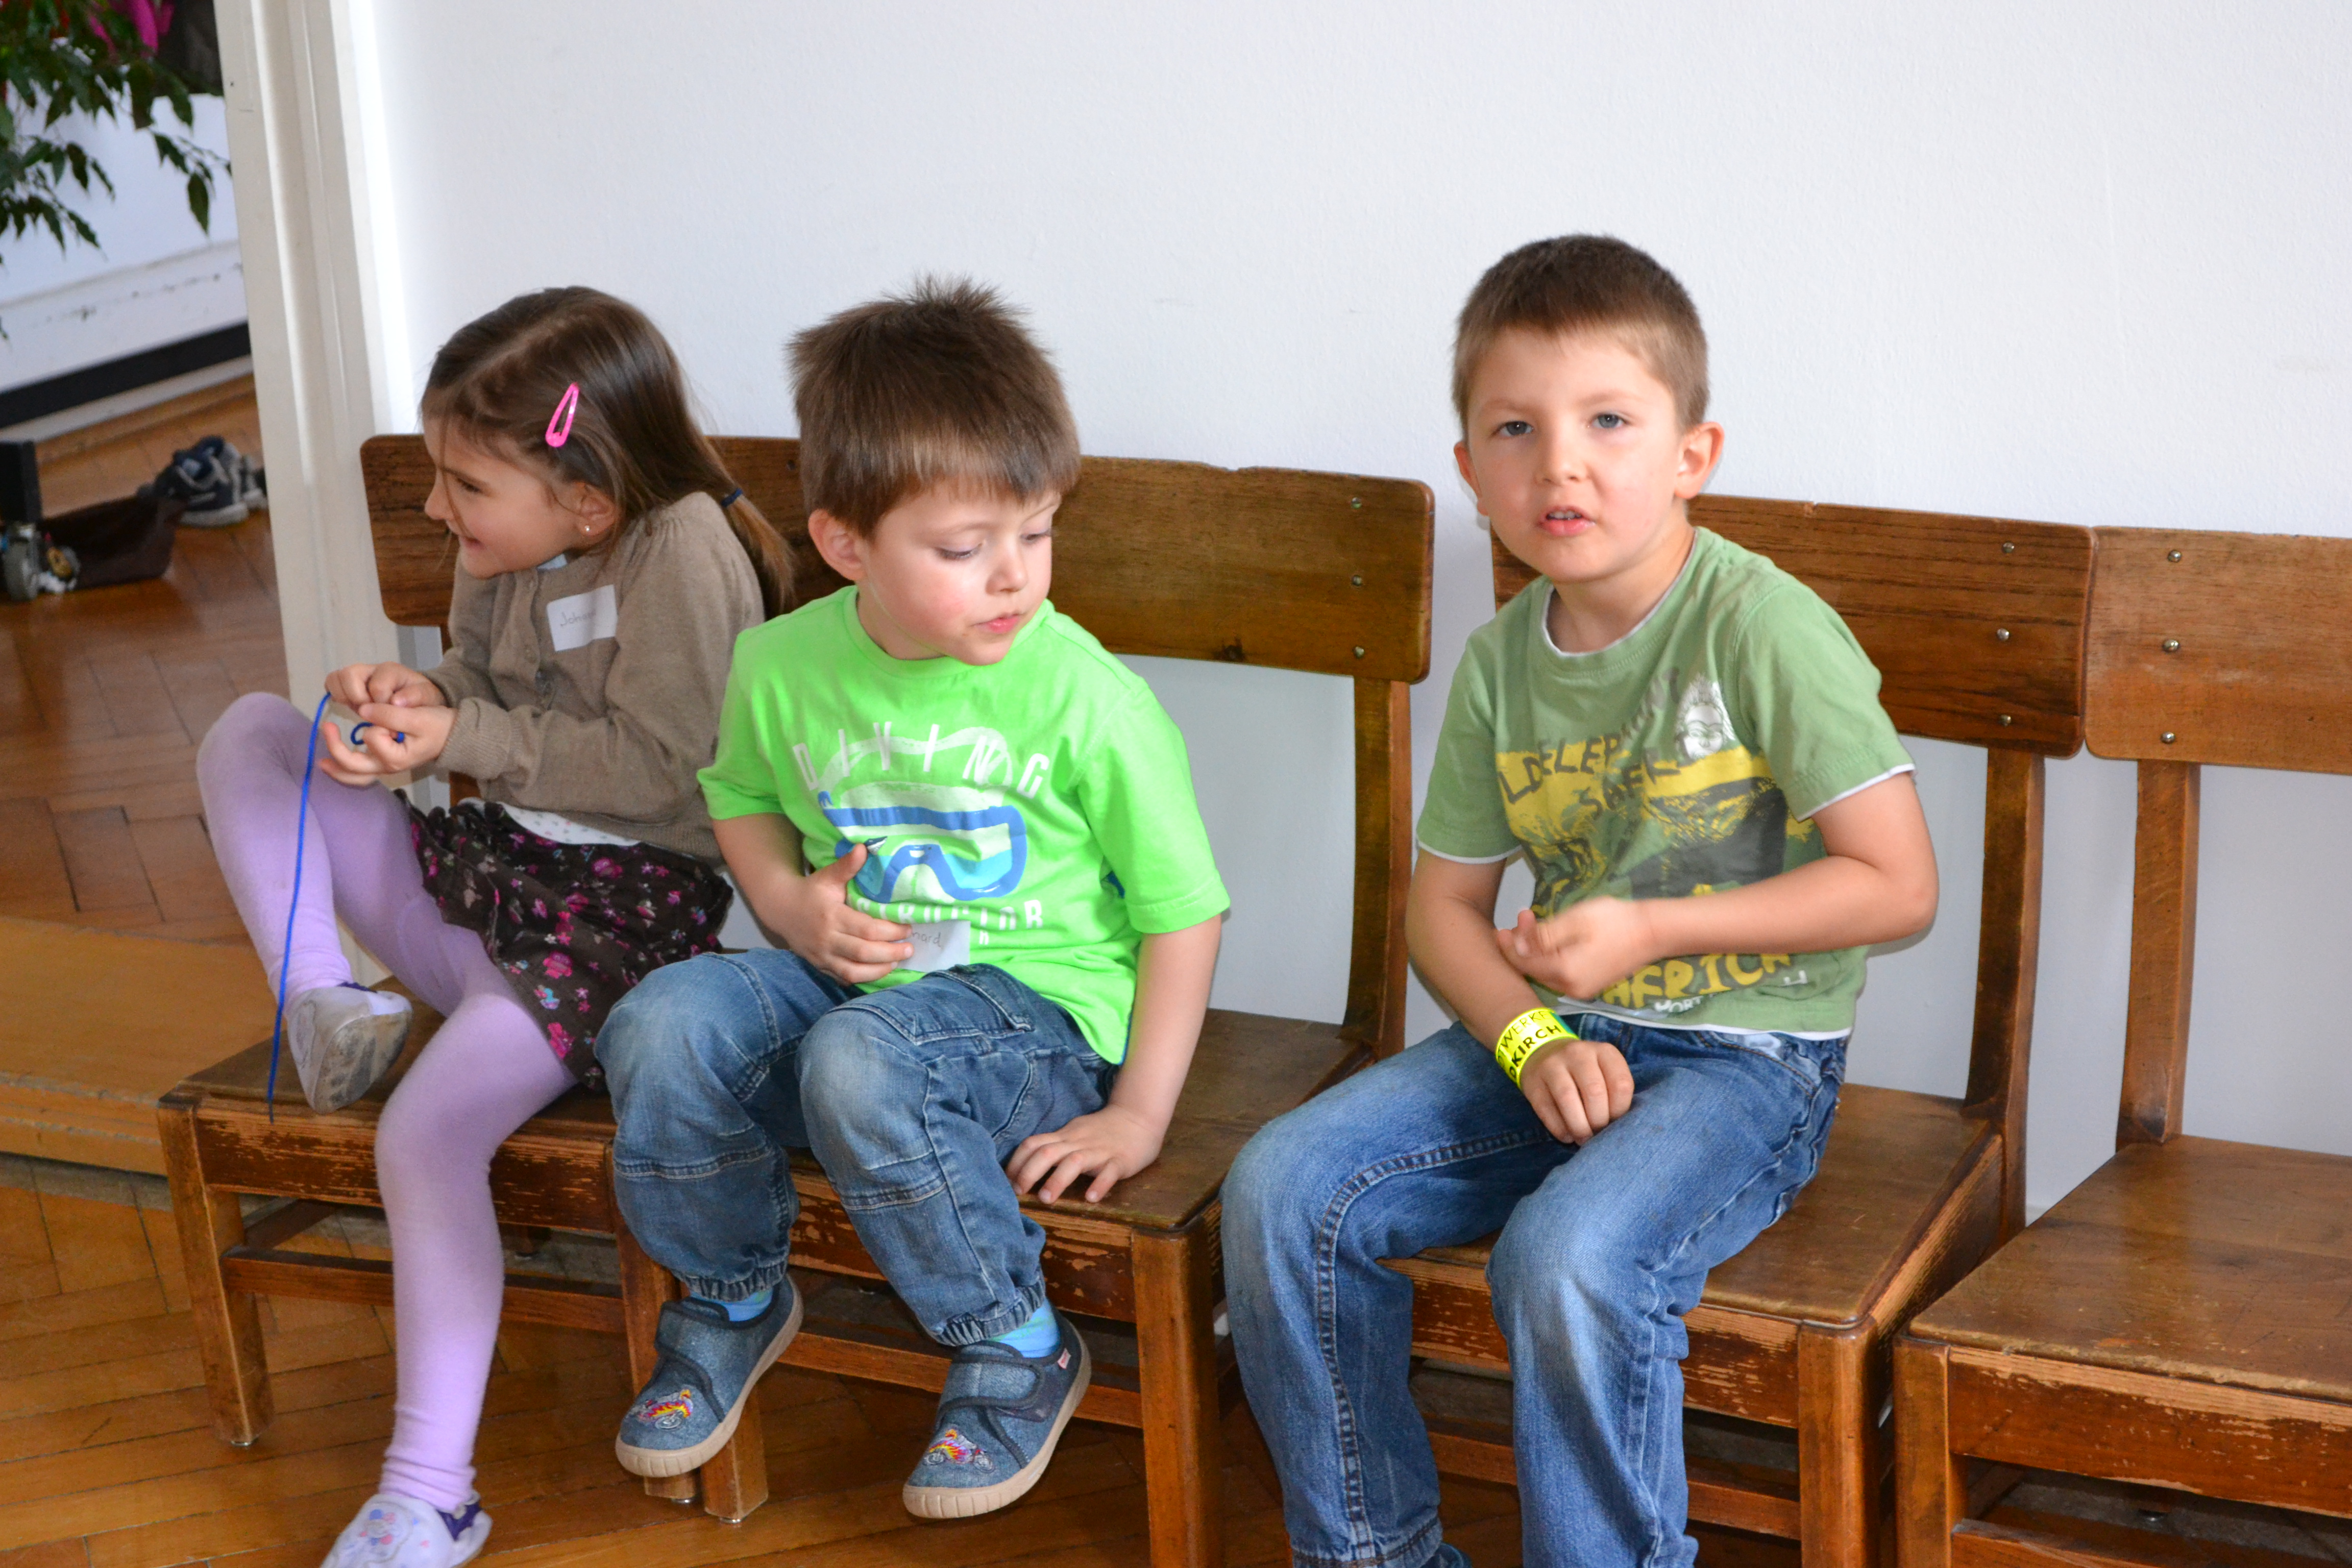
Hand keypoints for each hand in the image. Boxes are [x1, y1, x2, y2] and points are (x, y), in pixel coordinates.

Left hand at [316, 703, 454, 784]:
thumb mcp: (418, 717)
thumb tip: (363, 710)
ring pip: (355, 775)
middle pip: (353, 766)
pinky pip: (360, 773)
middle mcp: (387, 766)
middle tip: (327, 727)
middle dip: (336, 747)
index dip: (378, 721)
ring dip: (336, 768)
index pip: (372, 736)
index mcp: (395, 757)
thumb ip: (390, 715)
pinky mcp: (384, 762)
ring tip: (321, 762)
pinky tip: (332, 763)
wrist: (454, 736)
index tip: (394, 715)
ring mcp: (385, 766)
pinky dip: (345, 769)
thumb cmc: (438, 726)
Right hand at [324, 661, 441, 711]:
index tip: (391, 711)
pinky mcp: (347, 683)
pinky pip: (330, 684)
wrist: (415, 697)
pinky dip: (338, 697)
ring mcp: (357, 674)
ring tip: (362, 708)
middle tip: (371, 710)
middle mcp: (371, 668)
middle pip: (349, 674)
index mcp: (391, 670)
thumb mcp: (427, 697)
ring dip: (346, 698)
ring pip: (335, 678)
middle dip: (358, 698)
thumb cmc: (420, 697)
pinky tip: (353, 705)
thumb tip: (395, 701)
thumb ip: (416, 696)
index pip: (377, 687)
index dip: (381, 704)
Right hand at [776, 843, 913, 983]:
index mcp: (832, 916)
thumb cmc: (810, 891)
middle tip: (909, 949)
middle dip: (890, 953)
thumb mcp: (827, 876)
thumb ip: (847, 866)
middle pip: (864, 953)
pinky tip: (876, 972)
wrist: (780, 908)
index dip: (890, 931)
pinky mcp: (819, 965)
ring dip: (878, 971)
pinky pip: (842, 978)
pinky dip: (862, 978)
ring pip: (853, 971)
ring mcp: (822, 955)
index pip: (867, 929)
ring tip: (896, 962)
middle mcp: (827, 939)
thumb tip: (864, 847)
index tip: (907, 927)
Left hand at [1007, 1103, 1165, 1203]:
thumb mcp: (1074, 1134)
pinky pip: (1109, 1171)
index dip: (1016, 1163)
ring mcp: (1100, 1150)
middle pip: (1047, 1152)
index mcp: (1064, 1136)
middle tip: (1017, 1195)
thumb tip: (1025, 1168)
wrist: (1138, 1117)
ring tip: (1046, 1200)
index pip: (1033, 1144)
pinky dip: (1099, 1184)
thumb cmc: (1102, 1131)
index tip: (1005, 1183)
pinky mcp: (1121, 1159)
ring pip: (1074, 1161)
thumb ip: (1054, 1148)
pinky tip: (1092, 1198)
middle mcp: (1078, 1141)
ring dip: (1057, 1180)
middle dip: (1028, 1173)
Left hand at [1495, 897, 1656, 998]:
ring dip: (1535, 951)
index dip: (1509, 946)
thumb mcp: (1574, 920)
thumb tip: (1517, 945)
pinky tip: (1549, 939)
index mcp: (1565, 972)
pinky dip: (1549, 958)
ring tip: (1532, 924)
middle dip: (1522, 945)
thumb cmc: (1615, 921)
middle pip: (1533, 970)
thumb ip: (1544, 935)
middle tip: (1521, 918)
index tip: (1500, 927)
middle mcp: (1571, 988)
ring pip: (1545, 973)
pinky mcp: (1589, 985)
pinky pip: (1559, 974)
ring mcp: (1582, 990)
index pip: (1524, 963)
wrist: (1653, 932)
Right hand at [1517, 1034, 1634, 1143]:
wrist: (1545, 1054)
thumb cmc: (1585, 1072)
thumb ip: (1615, 1092)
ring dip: (1579, 1127)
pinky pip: (1546, 1110)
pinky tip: (1567, 1135)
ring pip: (1568, 1099)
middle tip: (1597, 1133)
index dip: (1620, 1110)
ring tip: (1583, 1139)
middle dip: (1598, 1121)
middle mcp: (1578, 1053)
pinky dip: (1559, 1129)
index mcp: (1604, 1052)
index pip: (1621, 1084)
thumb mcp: (1605, 1072)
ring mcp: (1552, 1065)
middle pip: (1594, 1092)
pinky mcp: (1533, 1082)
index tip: (1614, 1121)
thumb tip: (1616, 1127)